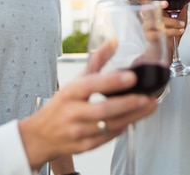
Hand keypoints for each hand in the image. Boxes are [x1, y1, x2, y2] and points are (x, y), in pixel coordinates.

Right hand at [19, 70, 157, 169]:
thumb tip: (114, 42)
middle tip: (148, 98)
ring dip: (132, 117)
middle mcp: (73, 113)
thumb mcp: (75, 80)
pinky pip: (108, 138)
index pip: (91, 85)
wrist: (40, 136)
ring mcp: (78, 132)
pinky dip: (122, 128)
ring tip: (149, 107)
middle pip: (103, 110)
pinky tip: (134, 119)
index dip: (112, 81)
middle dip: (129, 104)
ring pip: (109, 126)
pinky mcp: (84, 147)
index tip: (131, 76)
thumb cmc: (61, 105)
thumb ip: (97, 61)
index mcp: (70, 92)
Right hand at [138, 0, 185, 39]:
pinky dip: (172, 31)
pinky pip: (160, 33)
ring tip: (182, 24)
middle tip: (166, 3)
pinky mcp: (150, 36)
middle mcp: (148, 15)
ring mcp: (147, 26)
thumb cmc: (173, 25)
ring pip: (157, 22)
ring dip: (172, 22)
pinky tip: (179, 30)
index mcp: (153, 7)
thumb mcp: (180, 9)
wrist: (171, 44)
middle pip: (147, 8)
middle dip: (157, 5)